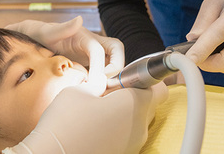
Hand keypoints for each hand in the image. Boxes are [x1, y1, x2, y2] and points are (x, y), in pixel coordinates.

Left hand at [6, 16, 124, 93]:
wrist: (31, 40)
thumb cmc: (38, 35)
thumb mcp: (46, 33)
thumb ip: (62, 28)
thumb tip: (80, 19)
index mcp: (84, 36)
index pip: (100, 50)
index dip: (101, 66)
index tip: (94, 81)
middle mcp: (92, 43)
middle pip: (117, 50)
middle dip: (116, 68)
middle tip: (102, 85)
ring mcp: (92, 54)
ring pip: (114, 61)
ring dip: (112, 76)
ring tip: (97, 91)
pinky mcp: (89, 64)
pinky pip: (104, 71)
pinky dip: (103, 81)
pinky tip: (91, 92)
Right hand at [6, 83, 168, 153]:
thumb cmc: (65, 121)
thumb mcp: (79, 90)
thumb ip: (99, 83)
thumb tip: (104, 84)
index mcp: (134, 105)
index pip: (158, 88)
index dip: (142, 80)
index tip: (123, 79)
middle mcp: (140, 127)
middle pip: (148, 106)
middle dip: (132, 96)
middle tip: (107, 93)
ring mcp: (133, 145)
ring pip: (137, 122)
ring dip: (123, 114)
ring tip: (97, 112)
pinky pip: (126, 137)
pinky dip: (116, 130)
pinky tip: (94, 128)